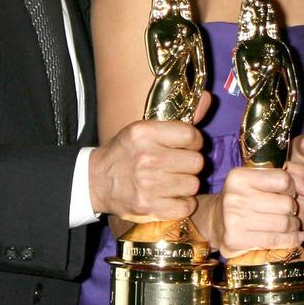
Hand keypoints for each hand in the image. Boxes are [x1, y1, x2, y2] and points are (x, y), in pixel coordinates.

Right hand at [88, 119, 203, 220]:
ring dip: (186, 185)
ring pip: (193, 185)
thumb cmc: (125, 153)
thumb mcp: (145, 129)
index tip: (185, 147)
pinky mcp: (149, 206)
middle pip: (196, 162)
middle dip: (190, 165)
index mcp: (145, 133)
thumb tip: (208, 98)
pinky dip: (183, 204)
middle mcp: (147, 157)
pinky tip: (171, 197)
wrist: (95, 181)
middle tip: (177, 166)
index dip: (194, 142)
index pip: (191, 136)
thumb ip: (179, 118)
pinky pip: (186, 206)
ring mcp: (148, 184)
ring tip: (172, 181)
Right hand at [214, 166, 302, 257]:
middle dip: (293, 210)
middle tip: (290, 212)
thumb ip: (294, 174)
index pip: (283, 180)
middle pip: (286, 204)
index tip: (288, 192)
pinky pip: (276, 240)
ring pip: (284, 223)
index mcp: (240, 176)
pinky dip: (291, 240)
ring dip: (294, 226)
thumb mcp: (263, 178)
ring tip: (292, 225)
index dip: (291, 187)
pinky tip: (295, 237)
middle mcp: (234, 196)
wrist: (216, 221)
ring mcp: (233, 219)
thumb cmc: (246, 196)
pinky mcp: (236, 239)